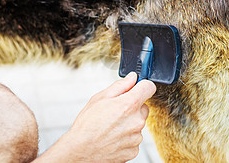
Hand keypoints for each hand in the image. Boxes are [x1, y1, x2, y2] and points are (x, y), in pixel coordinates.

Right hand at [35, 72, 155, 162]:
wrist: (80, 150)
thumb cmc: (87, 125)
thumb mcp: (100, 98)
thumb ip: (120, 86)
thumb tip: (132, 78)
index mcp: (129, 105)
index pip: (149, 87)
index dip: (143, 86)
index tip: (138, 88)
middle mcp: (136, 121)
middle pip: (143, 107)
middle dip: (133, 107)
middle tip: (116, 111)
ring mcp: (136, 137)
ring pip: (138, 123)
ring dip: (129, 123)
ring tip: (111, 126)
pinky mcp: (134, 149)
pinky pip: (135, 138)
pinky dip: (127, 137)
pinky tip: (113, 136)